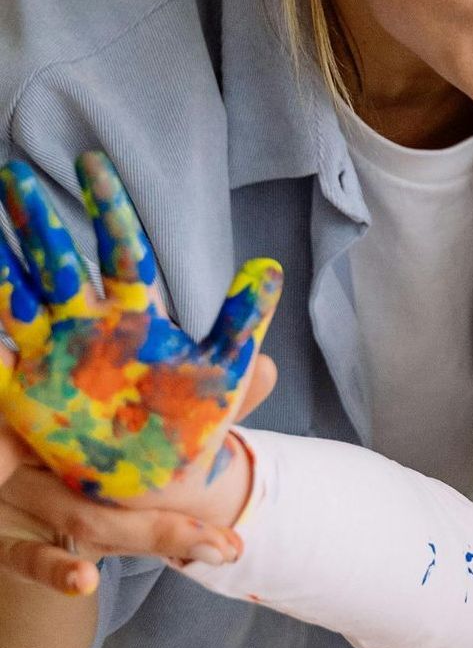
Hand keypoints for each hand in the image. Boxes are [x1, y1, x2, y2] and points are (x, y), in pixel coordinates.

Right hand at [0, 152, 281, 501]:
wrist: (160, 485)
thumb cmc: (192, 426)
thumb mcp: (224, 376)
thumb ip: (242, 322)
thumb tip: (271, 266)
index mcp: (135, 317)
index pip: (122, 251)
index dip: (108, 207)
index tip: (93, 162)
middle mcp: (88, 328)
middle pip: (58, 263)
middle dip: (36, 221)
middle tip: (12, 172)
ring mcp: (52, 358)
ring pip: (15, 300)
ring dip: (1, 267)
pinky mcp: (25, 397)